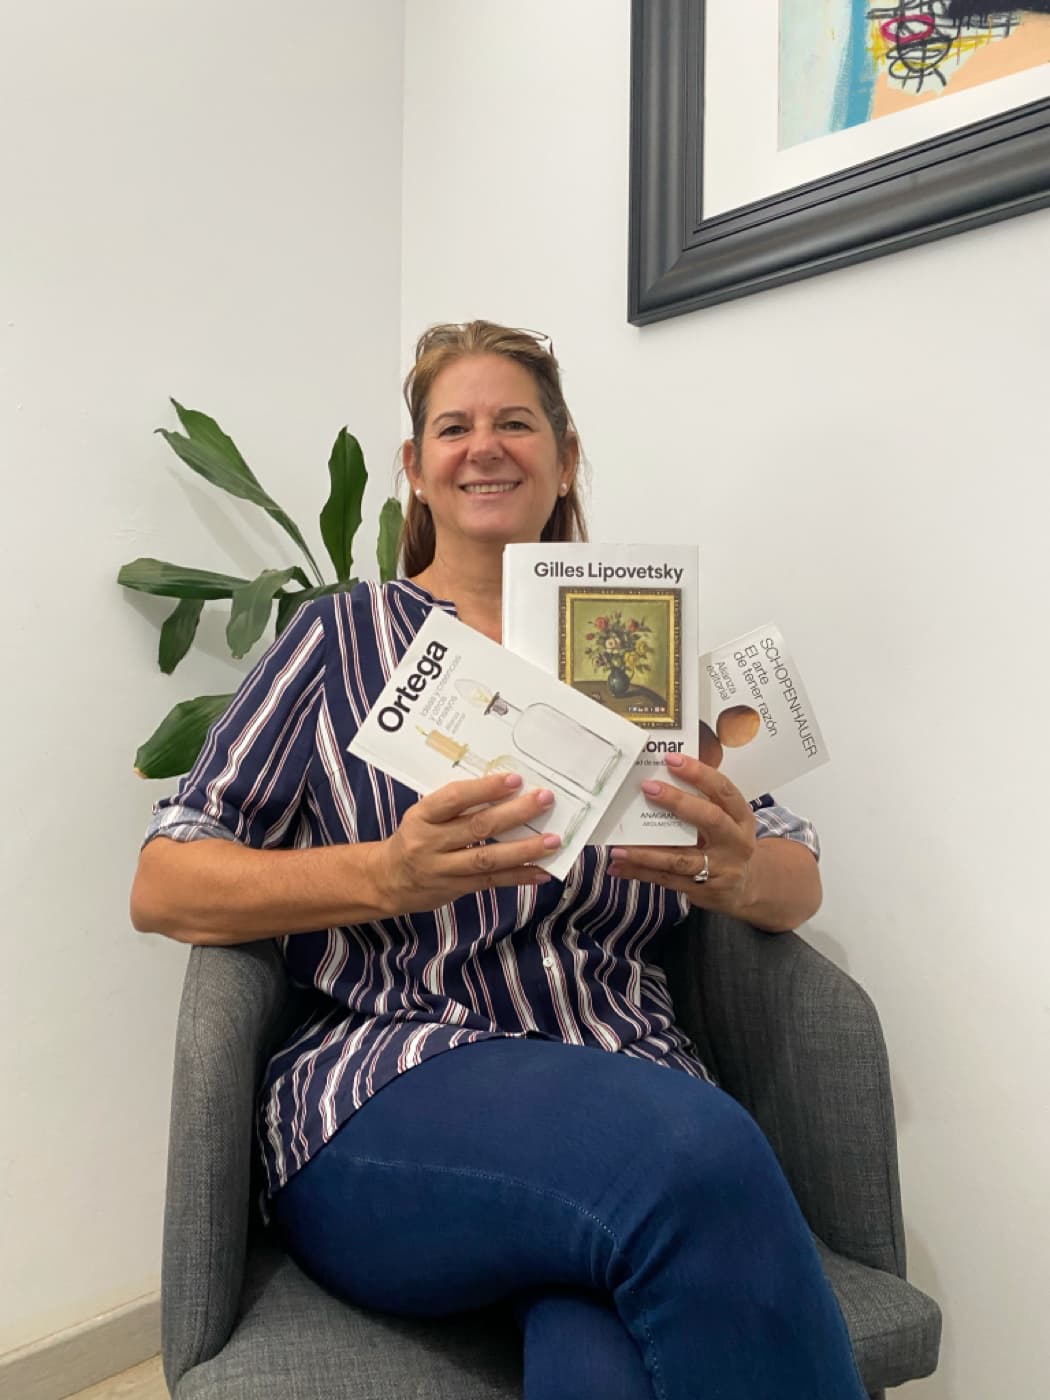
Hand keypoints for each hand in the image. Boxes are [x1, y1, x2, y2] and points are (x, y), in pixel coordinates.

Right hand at [370, 772, 561, 914]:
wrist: (387, 879)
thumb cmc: (414, 837)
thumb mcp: (424, 815)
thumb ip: (456, 805)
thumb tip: (505, 789)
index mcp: (422, 816)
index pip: (454, 798)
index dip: (485, 789)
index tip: (515, 779)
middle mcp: (430, 842)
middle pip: (478, 827)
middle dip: (516, 813)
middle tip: (544, 800)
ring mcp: (443, 869)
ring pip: (488, 858)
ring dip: (524, 850)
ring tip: (553, 840)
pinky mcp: (455, 889)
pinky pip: (492, 882)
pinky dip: (519, 876)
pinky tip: (542, 871)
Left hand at [606, 753, 756, 915]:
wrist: (744, 888)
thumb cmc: (725, 843)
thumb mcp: (726, 820)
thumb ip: (701, 801)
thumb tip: (659, 774)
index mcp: (740, 817)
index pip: (723, 790)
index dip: (699, 773)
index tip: (672, 759)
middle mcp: (735, 842)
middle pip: (709, 818)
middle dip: (677, 801)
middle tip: (647, 789)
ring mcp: (720, 869)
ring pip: (680, 859)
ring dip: (646, 853)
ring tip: (618, 847)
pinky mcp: (703, 890)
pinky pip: (667, 880)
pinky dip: (641, 873)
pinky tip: (619, 866)